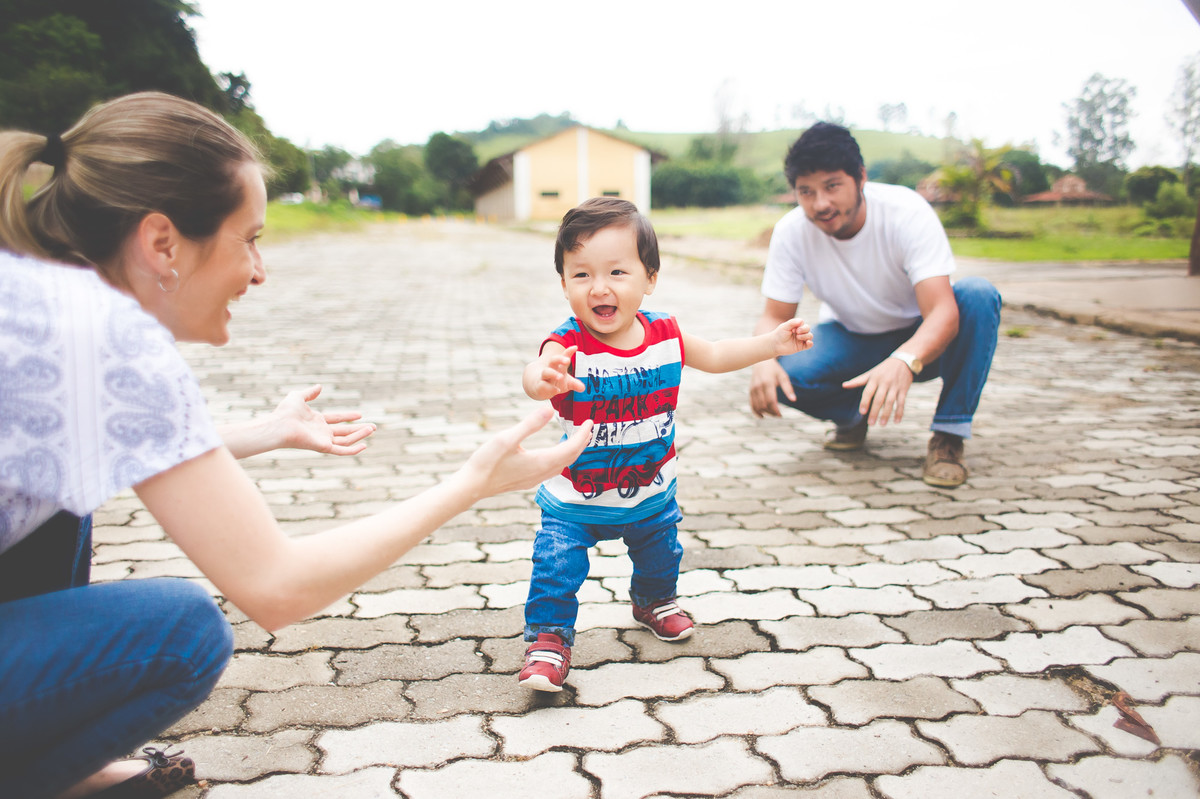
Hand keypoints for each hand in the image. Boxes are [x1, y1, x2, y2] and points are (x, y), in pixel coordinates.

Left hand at [270, 384, 375, 455]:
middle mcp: (321, 432)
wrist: (279, 425)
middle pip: (344, 432)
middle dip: (358, 429)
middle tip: (373, 427)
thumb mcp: (298, 397)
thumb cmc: (285, 412)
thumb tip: (319, 386)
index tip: (360, 414)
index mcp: (316, 421)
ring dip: (359, 435)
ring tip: (372, 429)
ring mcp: (323, 440)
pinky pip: (341, 450)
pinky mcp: (323, 447)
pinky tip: (364, 446)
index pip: (336, 420)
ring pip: (345, 440)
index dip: (348, 417)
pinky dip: (353, 450)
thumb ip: (309, 393)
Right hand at [458, 407, 592, 497]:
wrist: (472, 486)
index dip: (583, 434)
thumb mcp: (507, 438)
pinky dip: (562, 458)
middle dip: (582, 442)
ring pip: (563, 465)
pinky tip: (556, 453)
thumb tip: (550, 410)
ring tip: (578, 438)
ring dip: (573, 451)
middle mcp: (542, 472)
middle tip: (589, 428)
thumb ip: (530, 424)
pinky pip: (553, 469)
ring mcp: (536, 479)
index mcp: (542, 462)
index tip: (590, 421)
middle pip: (571, 457)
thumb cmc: (487, 462)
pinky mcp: (528, 480)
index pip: (571, 448)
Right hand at [528, 345, 584, 400]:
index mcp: (558, 366)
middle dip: (559, 359)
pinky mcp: (539, 386)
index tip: (575, 347)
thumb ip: (574, 384)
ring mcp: (544, 377)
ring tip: (560, 377)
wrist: (536, 386)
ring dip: (553, 374)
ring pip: (546, 372)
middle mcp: (550, 369)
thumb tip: (583, 388)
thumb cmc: (553, 382)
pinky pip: (543, 386)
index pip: (563, 356)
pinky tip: (556, 390)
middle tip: (567, 360)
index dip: (569, 352)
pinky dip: (550, 388)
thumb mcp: (566, 382)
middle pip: (553, 360)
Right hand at [749, 359, 794, 417]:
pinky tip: (762, 416)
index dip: (775, 410)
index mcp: (767, 383)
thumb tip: (793, 400)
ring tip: (772, 414)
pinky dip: (756, 412)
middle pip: (764, 405)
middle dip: (771, 413)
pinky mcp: (750, 391)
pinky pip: (751, 404)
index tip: (781, 415)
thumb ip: (788, 388)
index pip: (771, 401)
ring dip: (765, 413)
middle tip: (778, 415)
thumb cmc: (774, 370)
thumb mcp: (783, 376)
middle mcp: (758, 387)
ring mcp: (753, 389)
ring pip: (757, 406)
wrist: (761, 362)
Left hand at [772, 318, 813, 355]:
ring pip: (810, 336)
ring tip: (798, 337)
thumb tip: (802, 321)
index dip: (800, 325)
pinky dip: (810, 343)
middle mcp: (800, 332)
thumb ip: (792, 322)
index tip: (793, 329)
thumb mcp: (785, 326)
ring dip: (805, 336)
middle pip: (808, 328)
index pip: (803, 323)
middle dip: (804, 329)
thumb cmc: (779, 334)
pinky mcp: (801, 346)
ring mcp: (801, 339)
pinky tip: (808, 342)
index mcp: (796, 326)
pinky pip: (809, 345)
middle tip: (796, 332)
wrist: (775, 345)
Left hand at [842, 357, 912, 426]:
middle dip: (875, 412)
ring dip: (886, 414)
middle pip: (879, 399)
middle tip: (870, 423)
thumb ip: (858, 381)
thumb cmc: (883, 369)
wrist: (904, 361)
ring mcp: (895, 386)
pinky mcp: (904, 389)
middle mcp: (885, 383)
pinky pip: (901, 402)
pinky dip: (899, 412)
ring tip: (881, 424)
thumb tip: (843, 385)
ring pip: (890, 402)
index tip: (862, 412)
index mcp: (875, 379)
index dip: (865, 402)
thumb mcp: (871, 373)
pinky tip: (896, 421)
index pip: (868, 392)